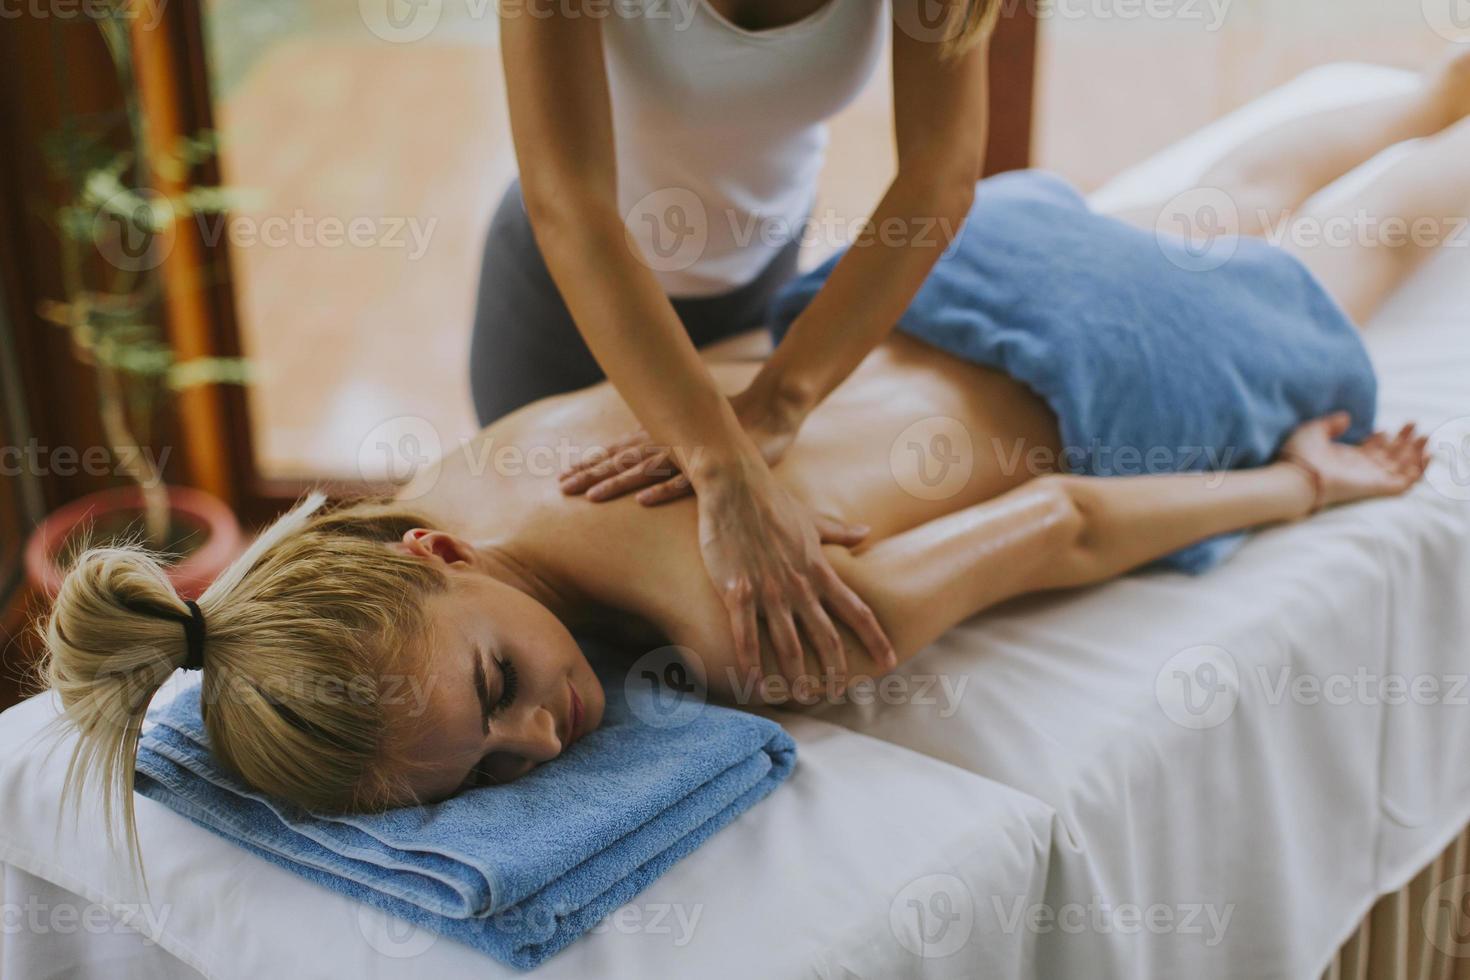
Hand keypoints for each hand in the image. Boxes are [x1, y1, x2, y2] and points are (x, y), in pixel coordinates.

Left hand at [558, 380, 805, 505]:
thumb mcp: (689, 436)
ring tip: (590, 496)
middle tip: (561, 488)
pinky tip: (643, 501)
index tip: (561, 477)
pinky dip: (663, 491)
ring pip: (645, 471)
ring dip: (616, 483)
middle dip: (589, 473)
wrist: (770, 411)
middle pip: (621, 461)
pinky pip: (685, 483)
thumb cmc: (727, 429)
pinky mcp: (714, 468)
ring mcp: (690, 455)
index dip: (589, 463)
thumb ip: (665, 446)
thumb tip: (639, 462)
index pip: (617, 452)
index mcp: (662, 436)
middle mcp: (669, 443)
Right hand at [697, 459, 895, 690]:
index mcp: (819, 570)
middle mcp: (800, 585)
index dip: (875, 639)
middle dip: (837, 669)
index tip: (890, 662)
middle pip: (826, 636)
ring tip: (801, 697)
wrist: (735, 485)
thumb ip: (839, 532)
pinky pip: (746, 637)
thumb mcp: (811, 519)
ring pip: (789, 644)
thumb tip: (866, 532)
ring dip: (796, 675)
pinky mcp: (738, 591)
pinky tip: (753, 684)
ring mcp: (769, 591)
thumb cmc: (771, 501)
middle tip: (840, 692)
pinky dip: (751, 665)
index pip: (857, 611)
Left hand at [1280, 412, 1429, 510]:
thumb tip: (1346, 417)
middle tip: (1413, 424)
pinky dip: (1420, 470)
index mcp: (1347, 459)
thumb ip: (1331, 424)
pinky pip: (1406, 482)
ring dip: (1416, 452)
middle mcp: (1361, 469)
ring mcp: (1371, 478)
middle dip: (1404, 441)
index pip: (1371, 451)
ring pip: (1402, 467)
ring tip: (1425, 436)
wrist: (1297, 476)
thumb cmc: (1300, 455)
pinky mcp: (1379, 486)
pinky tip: (1428, 455)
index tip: (1383, 429)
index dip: (1381, 440)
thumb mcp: (1314, 431)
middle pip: (1390, 456)